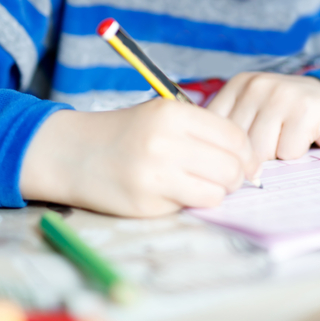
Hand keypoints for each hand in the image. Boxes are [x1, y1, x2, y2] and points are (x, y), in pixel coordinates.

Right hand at [20, 97, 257, 216]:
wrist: (72, 152)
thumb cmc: (127, 132)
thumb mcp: (163, 114)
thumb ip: (203, 129)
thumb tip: (247, 157)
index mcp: (173, 114)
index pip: (235, 137)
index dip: (246, 152)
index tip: (243, 159)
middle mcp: (165, 142)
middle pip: (231, 167)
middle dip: (236, 175)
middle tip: (227, 176)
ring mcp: (155, 175)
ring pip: (217, 192)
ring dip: (217, 192)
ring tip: (203, 184)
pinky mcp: (146, 203)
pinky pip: (192, 206)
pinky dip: (193, 201)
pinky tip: (178, 191)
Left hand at [207, 73, 319, 161]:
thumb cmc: (292, 116)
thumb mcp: (255, 115)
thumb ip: (234, 133)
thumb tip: (221, 168)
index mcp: (238, 85)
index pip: (218, 134)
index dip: (233, 153)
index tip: (250, 151)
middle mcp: (256, 85)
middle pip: (240, 146)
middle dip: (258, 156)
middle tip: (277, 143)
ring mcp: (281, 94)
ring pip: (262, 152)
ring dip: (279, 155)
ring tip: (290, 138)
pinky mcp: (306, 109)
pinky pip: (289, 152)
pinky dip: (298, 154)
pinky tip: (307, 137)